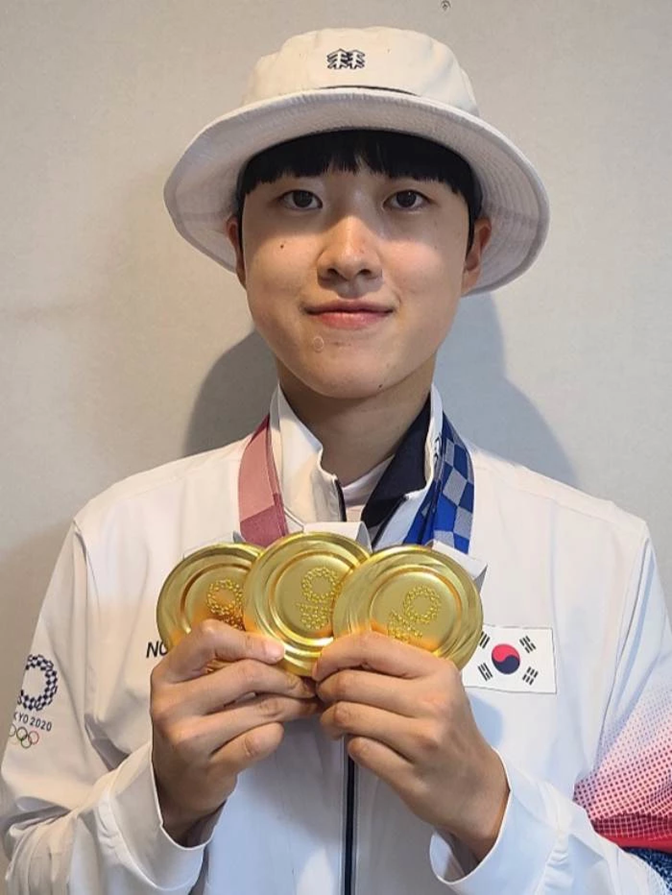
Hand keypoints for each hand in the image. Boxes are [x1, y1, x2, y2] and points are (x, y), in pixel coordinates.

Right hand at [150, 620, 318, 842]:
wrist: (174, 782)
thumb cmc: (191, 721)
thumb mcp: (190, 685)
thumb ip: (220, 662)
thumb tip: (280, 647)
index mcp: (168, 674)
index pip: (208, 637)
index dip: (250, 640)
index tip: (277, 651)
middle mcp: (172, 705)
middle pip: (245, 674)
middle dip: (285, 677)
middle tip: (303, 682)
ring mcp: (189, 740)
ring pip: (261, 708)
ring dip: (291, 703)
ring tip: (302, 702)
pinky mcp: (211, 769)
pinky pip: (261, 740)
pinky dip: (278, 731)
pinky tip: (279, 728)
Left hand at [313, 632, 508, 860]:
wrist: (478, 787)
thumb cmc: (451, 730)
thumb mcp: (438, 687)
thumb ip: (398, 668)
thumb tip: (342, 656)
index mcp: (437, 672)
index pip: (372, 646)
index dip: (336, 652)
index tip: (323, 664)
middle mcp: (432, 702)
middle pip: (351, 682)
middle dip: (326, 688)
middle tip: (325, 696)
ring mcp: (421, 741)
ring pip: (348, 715)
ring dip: (330, 718)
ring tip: (335, 721)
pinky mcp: (409, 775)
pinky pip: (358, 749)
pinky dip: (349, 744)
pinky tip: (357, 743)